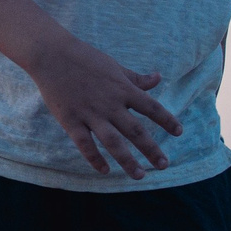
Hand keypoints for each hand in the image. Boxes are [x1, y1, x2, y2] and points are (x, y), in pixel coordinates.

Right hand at [26, 36, 183, 179]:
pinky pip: (85, 144)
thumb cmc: (84, 58)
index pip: (152, 108)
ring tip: (140, 175)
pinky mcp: (70, 120)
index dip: (167, 121)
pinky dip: (95, 159)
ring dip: (128, 161)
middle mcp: (110, 104)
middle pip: (136, 131)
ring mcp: (90, 114)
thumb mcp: (114, 66)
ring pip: (113, 143)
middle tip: (164, 165)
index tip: (179, 132)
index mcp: (123, 89)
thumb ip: (136, 78)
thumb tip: (158, 78)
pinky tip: (105, 170)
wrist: (51, 54)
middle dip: (152, 150)